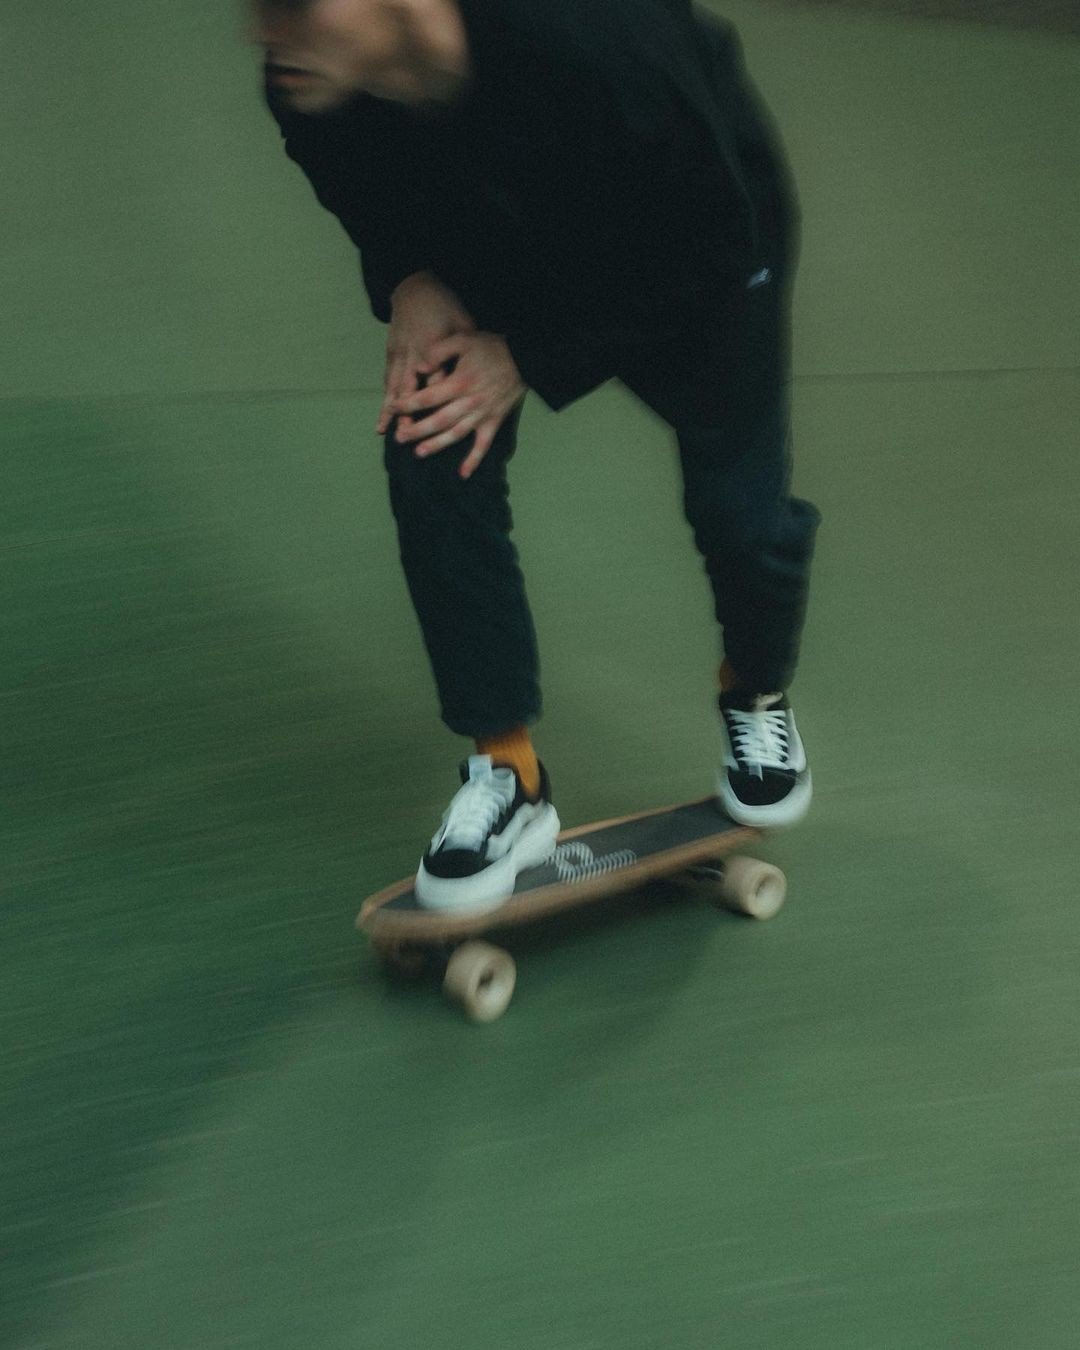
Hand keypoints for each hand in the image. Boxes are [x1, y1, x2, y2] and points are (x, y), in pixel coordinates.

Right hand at [376, 272, 475, 437]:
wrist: (415, 287)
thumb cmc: (445, 305)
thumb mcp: (463, 324)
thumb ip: (466, 350)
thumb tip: (478, 371)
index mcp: (433, 349)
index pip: (435, 381)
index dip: (435, 402)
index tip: (435, 422)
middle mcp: (414, 355)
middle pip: (409, 389)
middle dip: (405, 413)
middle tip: (403, 434)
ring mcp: (400, 354)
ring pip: (393, 386)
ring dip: (389, 409)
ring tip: (383, 430)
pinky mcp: (392, 352)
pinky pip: (388, 378)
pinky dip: (385, 395)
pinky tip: (382, 410)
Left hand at [390, 332, 525, 479]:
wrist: (525, 358)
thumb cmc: (492, 348)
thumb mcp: (463, 339)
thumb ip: (439, 351)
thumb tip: (419, 367)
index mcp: (459, 382)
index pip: (427, 397)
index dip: (407, 404)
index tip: (392, 408)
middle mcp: (468, 402)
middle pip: (438, 420)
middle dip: (417, 430)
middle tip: (399, 438)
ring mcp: (482, 415)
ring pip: (455, 434)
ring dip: (437, 445)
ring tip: (419, 453)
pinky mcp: (494, 422)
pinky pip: (483, 445)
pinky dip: (473, 460)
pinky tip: (462, 474)